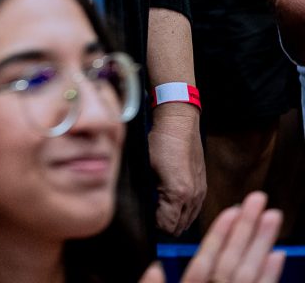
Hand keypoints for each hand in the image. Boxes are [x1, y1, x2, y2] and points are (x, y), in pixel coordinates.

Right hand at [138, 191, 284, 282]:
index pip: (203, 266)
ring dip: (261, 246)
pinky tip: (277, 256)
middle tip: (258, 200)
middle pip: (230, 266)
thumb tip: (154, 267)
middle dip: (245, 231)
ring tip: (272, 218)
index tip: (231, 210)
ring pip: (247, 278)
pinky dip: (270, 277)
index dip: (218, 237)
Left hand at [148, 104, 205, 233]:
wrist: (179, 121)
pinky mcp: (203, 186)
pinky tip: (173, 202)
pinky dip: (184, 211)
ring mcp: (200, 192)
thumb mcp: (147, 167)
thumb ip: (149, 192)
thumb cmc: (161, 141)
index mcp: (177, 194)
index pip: (167, 227)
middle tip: (152, 214)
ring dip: (176, 219)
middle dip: (165, 225)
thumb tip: (146, 208)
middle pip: (179, 228)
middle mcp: (193, 197)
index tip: (147, 217)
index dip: (155, 225)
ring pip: (189, 220)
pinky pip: (195, 209)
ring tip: (161, 208)